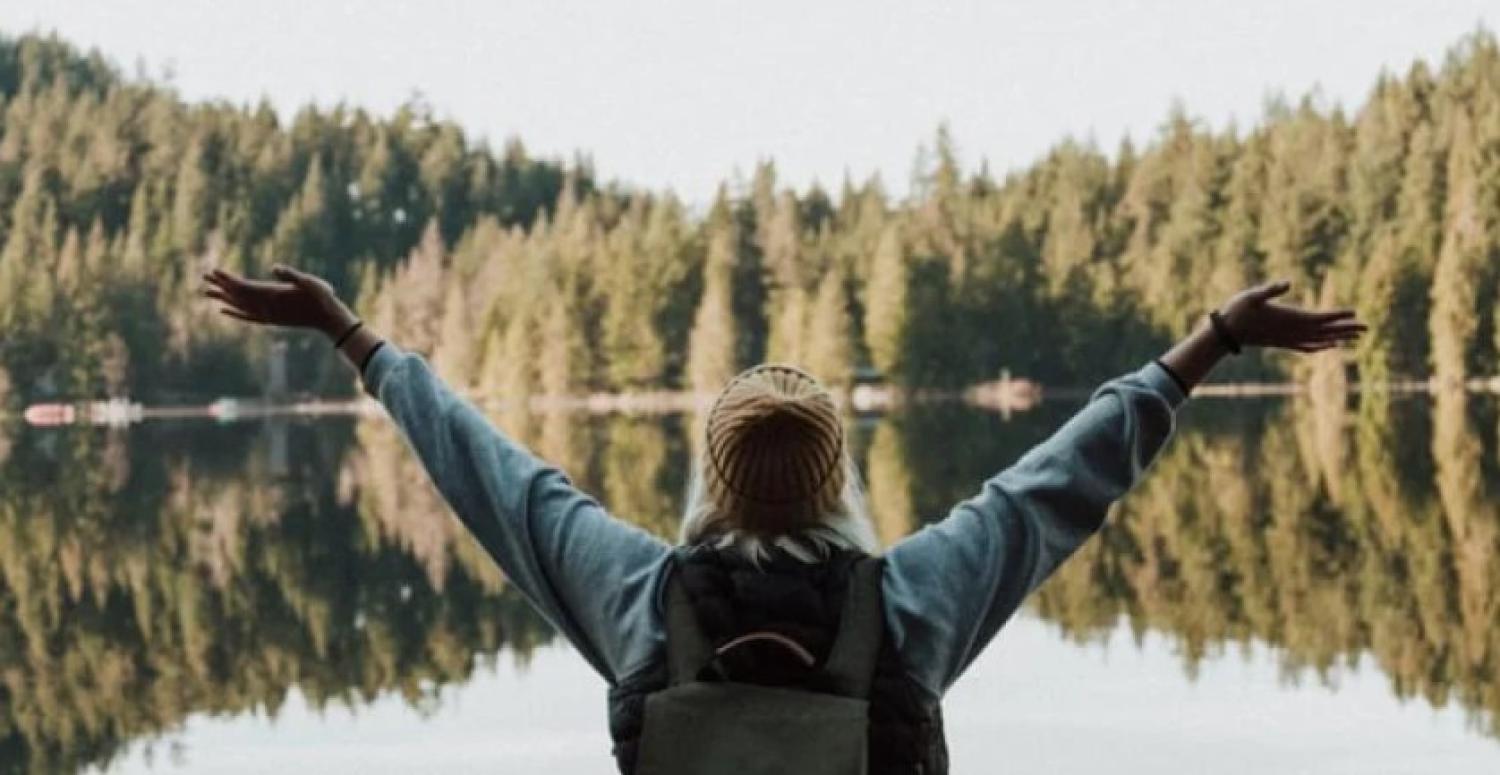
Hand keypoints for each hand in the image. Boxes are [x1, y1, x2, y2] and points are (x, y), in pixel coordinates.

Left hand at [201, 265, 356, 338]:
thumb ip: (291, 275)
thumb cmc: (321, 297)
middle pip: (237, 296)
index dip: (227, 279)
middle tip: (204, 276)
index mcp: (273, 295)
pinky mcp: (270, 320)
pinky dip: (234, 313)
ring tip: (207, 292)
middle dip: (220, 285)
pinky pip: (247, 317)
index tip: (213, 271)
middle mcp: (266, 307)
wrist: (328, 319)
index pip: (243, 286)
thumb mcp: (310, 282)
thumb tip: (274, 267)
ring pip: (239, 307)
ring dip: (223, 298)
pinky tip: (223, 311)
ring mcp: (267, 315)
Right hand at [1218, 280, 1365, 353]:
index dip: (1338, 316)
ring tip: (1355, 337)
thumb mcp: (1251, 296)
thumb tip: (1288, 281)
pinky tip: (1330, 346)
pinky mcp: (1282, 343)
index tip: (1355, 313)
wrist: (1225, 334)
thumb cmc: (1236, 311)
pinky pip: (1307, 347)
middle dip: (1346, 329)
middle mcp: (1292, 332)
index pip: (1319, 318)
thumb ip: (1270, 289)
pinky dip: (1321, 347)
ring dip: (1338, 337)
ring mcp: (1288, 339)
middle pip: (1325, 331)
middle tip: (1366, 328)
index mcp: (1289, 318)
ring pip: (1319, 340)